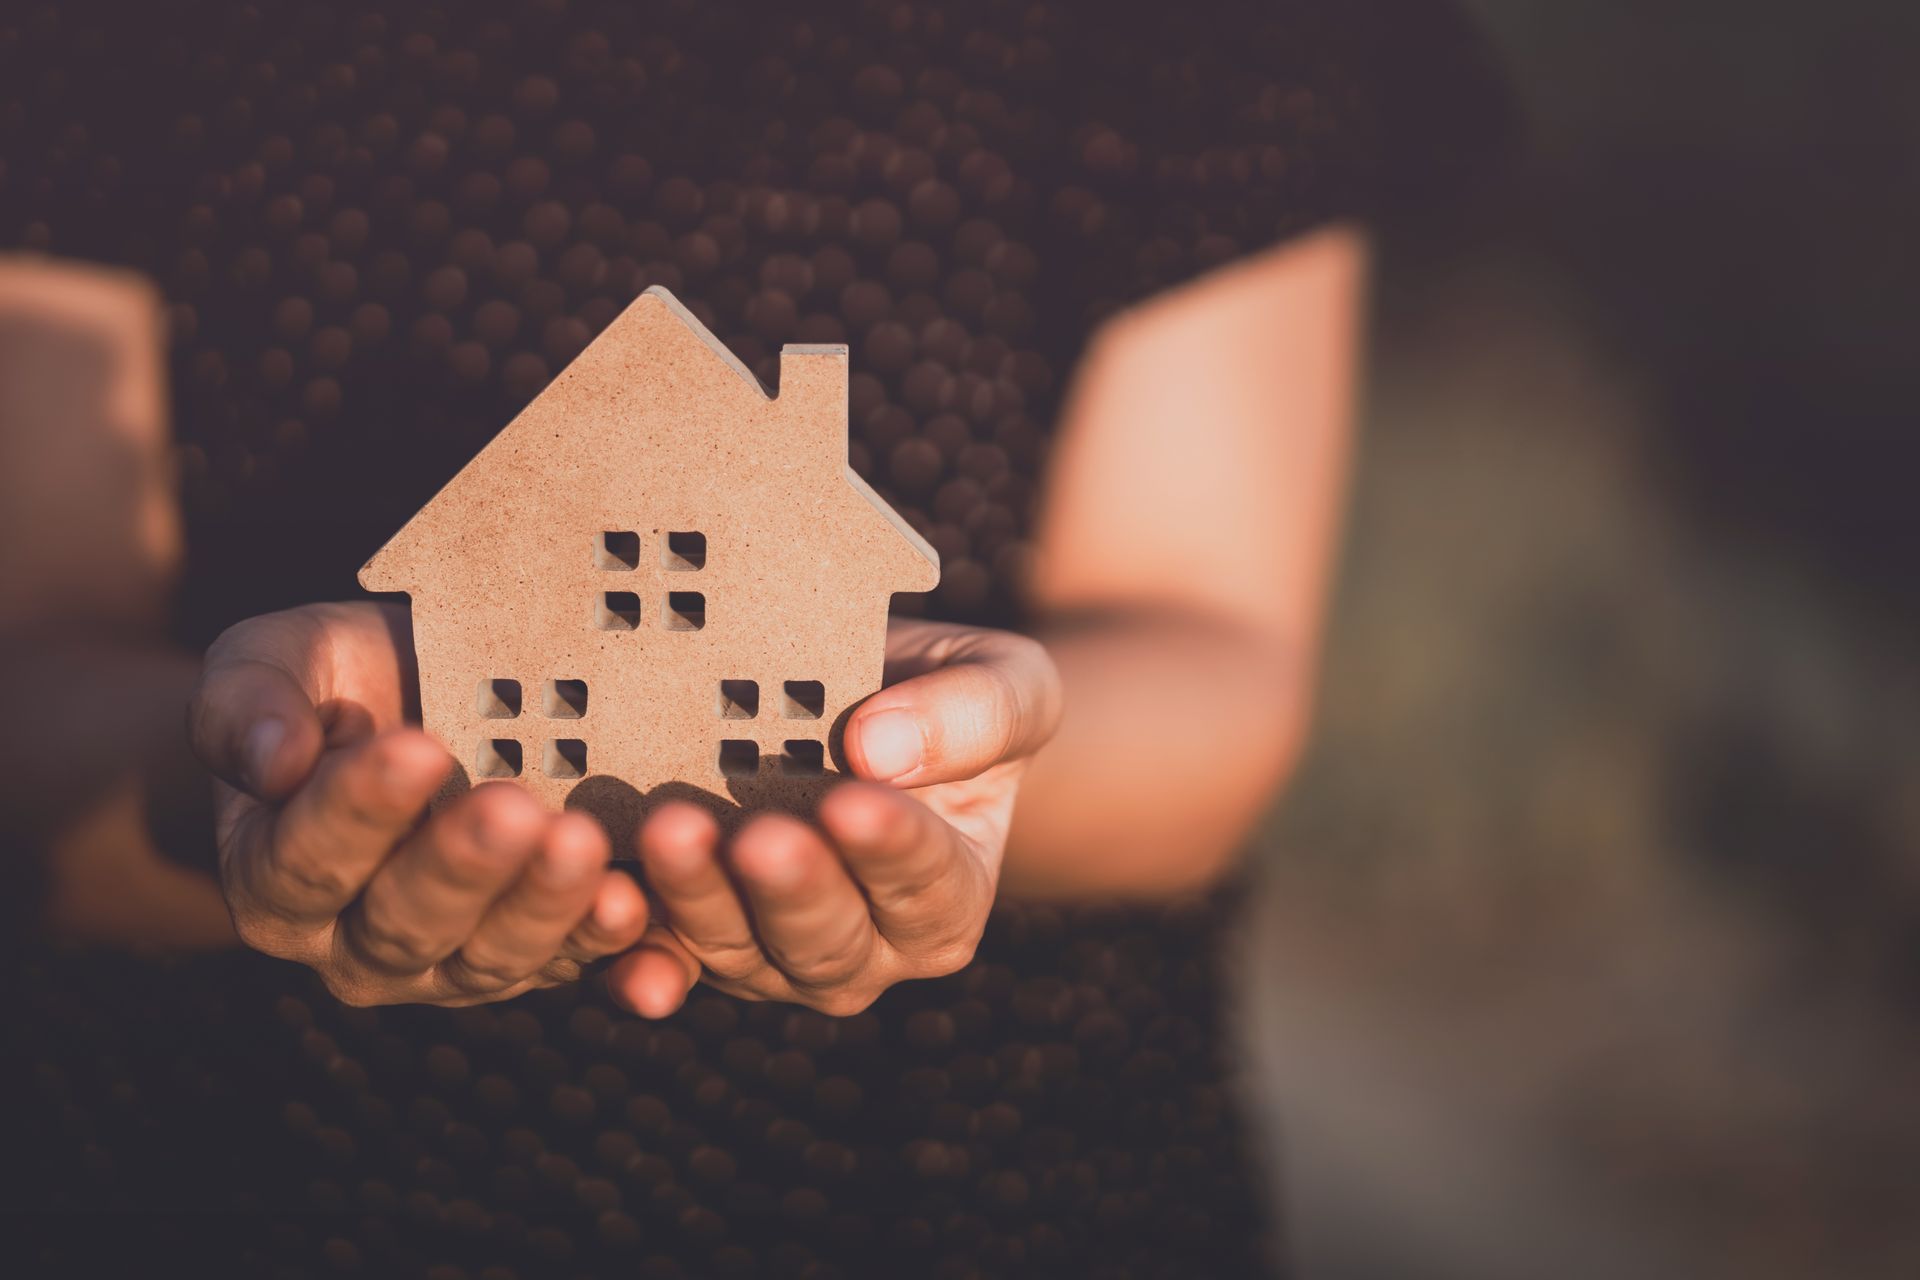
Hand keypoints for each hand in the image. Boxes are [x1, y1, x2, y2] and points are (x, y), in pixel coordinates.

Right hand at [187, 603, 649, 1005]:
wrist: (425, 698)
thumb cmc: (338, 679)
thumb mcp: (272, 663)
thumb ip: (245, 707)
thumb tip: (272, 762)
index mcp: (275, 879)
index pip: (308, 858)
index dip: (360, 809)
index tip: (416, 748)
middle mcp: (356, 944)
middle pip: (405, 923)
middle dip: (462, 866)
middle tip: (513, 808)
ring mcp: (450, 964)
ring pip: (491, 956)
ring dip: (541, 906)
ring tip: (580, 842)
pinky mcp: (534, 960)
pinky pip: (569, 964)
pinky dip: (602, 941)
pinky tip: (630, 902)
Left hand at [605, 618, 1061, 1016]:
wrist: (865, 701)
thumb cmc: (948, 695)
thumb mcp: (1006, 683)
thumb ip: (975, 715)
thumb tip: (880, 747)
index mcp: (948, 899)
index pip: (926, 882)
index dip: (890, 847)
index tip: (853, 800)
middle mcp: (866, 949)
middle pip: (827, 939)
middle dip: (789, 887)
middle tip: (758, 835)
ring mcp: (772, 954)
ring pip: (737, 948)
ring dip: (699, 899)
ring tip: (671, 832)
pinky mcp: (694, 938)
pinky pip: (661, 954)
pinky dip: (632, 946)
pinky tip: (608, 909)